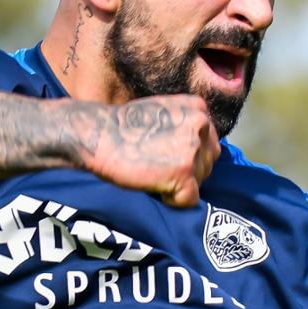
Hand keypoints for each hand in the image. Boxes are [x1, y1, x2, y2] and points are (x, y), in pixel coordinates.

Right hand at [87, 95, 221, 207]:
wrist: (99, 135)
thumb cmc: (123, 126)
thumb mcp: (163, 111)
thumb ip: (185, 125)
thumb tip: (198, 148)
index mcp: (198, 108)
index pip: (208, 142)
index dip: (189, 154)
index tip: (167, 155)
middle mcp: (201, 125)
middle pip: (208, 162)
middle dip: (188, 171)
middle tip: (159, 168)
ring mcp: (194, 149)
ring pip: (201, 181)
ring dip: (180, 184)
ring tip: (154, 174)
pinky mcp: (184, 173)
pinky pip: (190, 199)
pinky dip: (173, 200)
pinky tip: (155, 186)